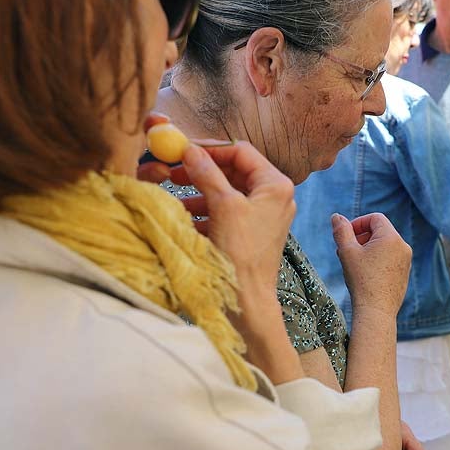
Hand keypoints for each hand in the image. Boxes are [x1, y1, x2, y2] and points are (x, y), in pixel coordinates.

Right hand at [173, 142, 294, 292]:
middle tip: (173, 172)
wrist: (248, 299)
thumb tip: (190, 150)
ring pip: (227, 193)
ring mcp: (264, 215)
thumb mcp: (222, 206)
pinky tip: (185, 219)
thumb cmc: (241, 253)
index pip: (240, 151)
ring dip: (200, 194)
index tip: (183, 151)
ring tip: (175, 199)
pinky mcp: (251, 232)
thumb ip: (207, 174)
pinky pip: (227, 212)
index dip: (210, 149)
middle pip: (233, 171)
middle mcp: (274, 197)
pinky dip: (206, 213)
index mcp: (276, 185)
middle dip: (202, 172)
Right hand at [331, 212, 411, 317]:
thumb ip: (341, 231)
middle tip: (345, 250)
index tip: (346, 236)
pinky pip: (390, 259)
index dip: (358, 223)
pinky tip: (364, 274)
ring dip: (367, 249)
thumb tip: (336, 217)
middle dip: (361, 237)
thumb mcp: (347, 252)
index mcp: (391, 238)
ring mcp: (406, 261)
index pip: (375, 218)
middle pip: (380, 231)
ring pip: (384, 246)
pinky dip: (376, 260)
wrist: (376, 310)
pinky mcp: (404, 274)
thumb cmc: (361, 280)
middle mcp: (403, 247)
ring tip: (353, 263)